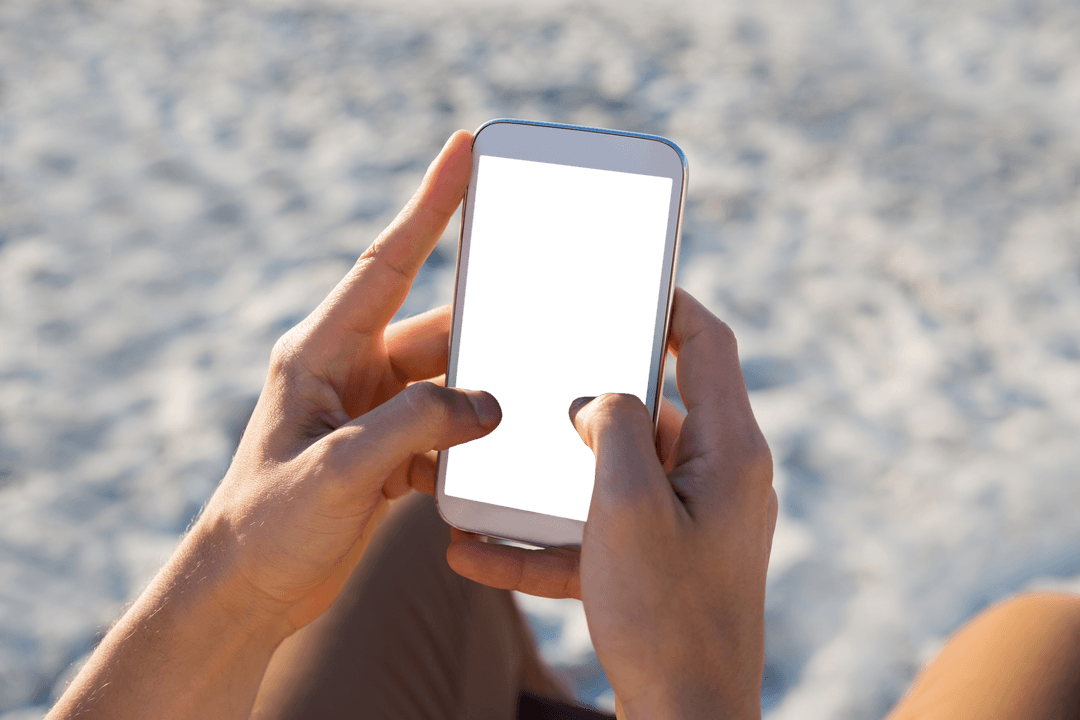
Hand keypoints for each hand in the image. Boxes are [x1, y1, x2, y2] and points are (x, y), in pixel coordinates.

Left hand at [205, 129, 500, 635]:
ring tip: (533, 396)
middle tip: (546, 303)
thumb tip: (485, 405)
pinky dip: (471, 442)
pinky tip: (499, 459)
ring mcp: (370, 411)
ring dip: (484, 395)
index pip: (387, 262)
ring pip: (448, 383)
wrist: (244, 593)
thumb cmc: (267, 524)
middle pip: (437, 329)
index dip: (429, 204)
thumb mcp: (337, 469)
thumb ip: (414, 425)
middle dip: (487, 325)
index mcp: (322, 351)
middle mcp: (349, 370)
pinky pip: (444, 429)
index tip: (463, 151)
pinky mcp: (384, 451)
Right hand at [446, 288, 776, 719]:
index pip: (709, 345)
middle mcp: (716, 478)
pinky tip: (477, 550)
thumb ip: (616, 429)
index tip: (622, 284)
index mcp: (727, 450)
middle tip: (537, 363)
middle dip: (589, 390)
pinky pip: (598, 533)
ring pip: (615, 473)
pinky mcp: (662, 563)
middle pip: (654, 407)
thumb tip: (603, 398)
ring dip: (554, 473)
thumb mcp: (627, 507)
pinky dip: (549, 537)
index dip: (669, 304)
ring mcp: (689, 523)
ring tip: (494, 461)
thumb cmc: (665, 617)